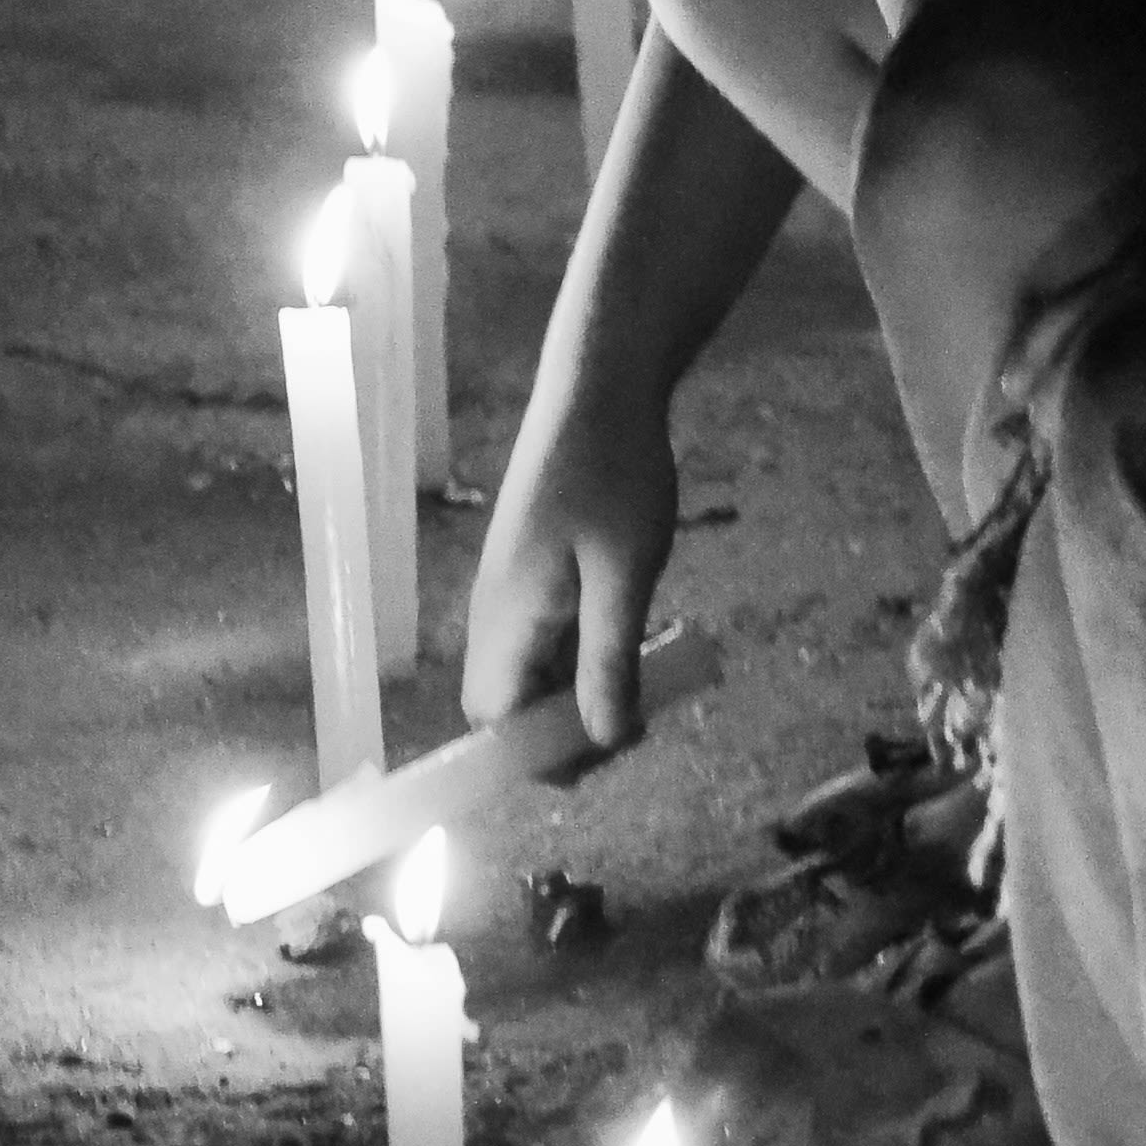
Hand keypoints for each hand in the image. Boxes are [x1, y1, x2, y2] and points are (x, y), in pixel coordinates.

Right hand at [459, 371, 680, 747]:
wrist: (600, 389)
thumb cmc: (615, 474)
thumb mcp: (625, 575)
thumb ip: (610, 661)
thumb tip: (605, 740)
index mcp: (508, 619)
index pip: (496, 725)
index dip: (544, 756)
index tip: (611, 750)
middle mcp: (495, 614)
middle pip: (510, 708)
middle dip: (569, 730)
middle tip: (642, 716)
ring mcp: (511, 592)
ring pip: (533, 675)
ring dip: (582, 691)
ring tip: (650, 679)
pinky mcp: (531, 574)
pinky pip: (547, 640)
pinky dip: (586, 655)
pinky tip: (637, 639)